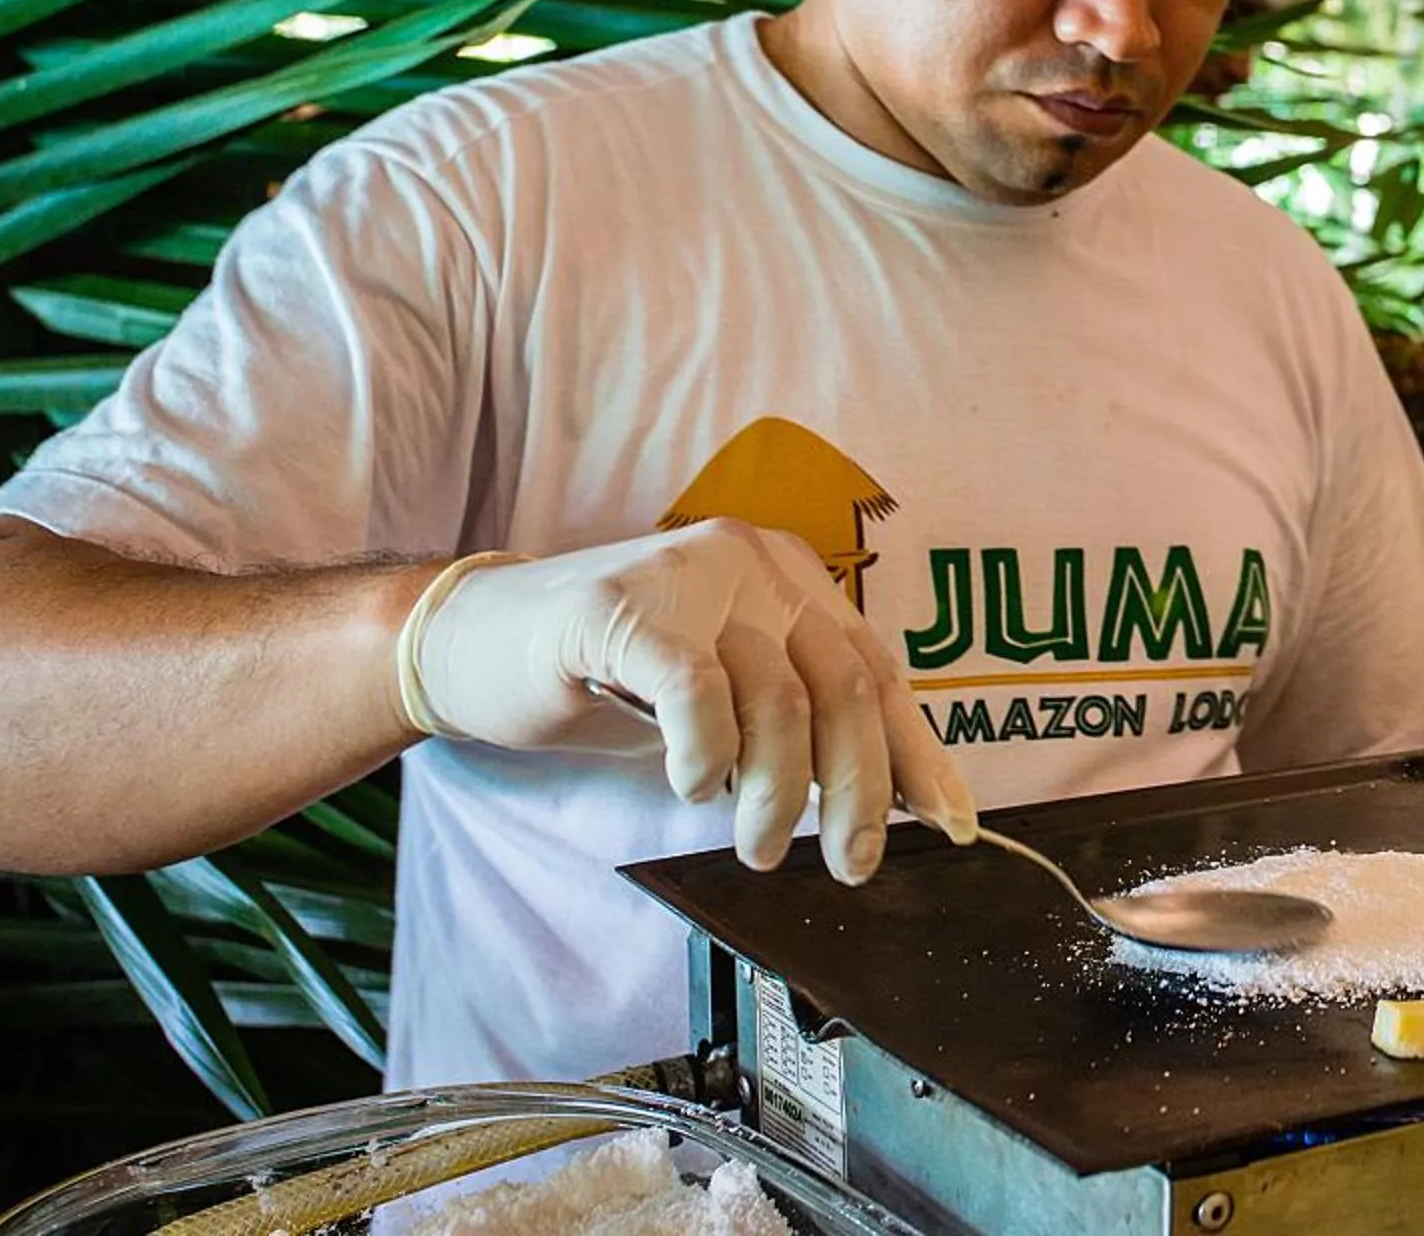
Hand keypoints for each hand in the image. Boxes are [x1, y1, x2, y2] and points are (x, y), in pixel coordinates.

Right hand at [393, 520, 976, 880]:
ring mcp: (691, 577)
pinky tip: (695, 788)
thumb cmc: (609, 677)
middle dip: (859, 789)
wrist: (474, 640)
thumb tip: (886, 797)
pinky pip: (697, 691)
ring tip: (755, 844)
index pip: (878, 670)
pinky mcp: (623, 610)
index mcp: (791, 577)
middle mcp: (754, 561)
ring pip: (780, 696)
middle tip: (848, 863)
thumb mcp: (726, 699)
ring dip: (780, 793)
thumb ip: (798, 726)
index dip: (917, 753)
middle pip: (844, 684)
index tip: (949, 825)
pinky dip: (708, 755)